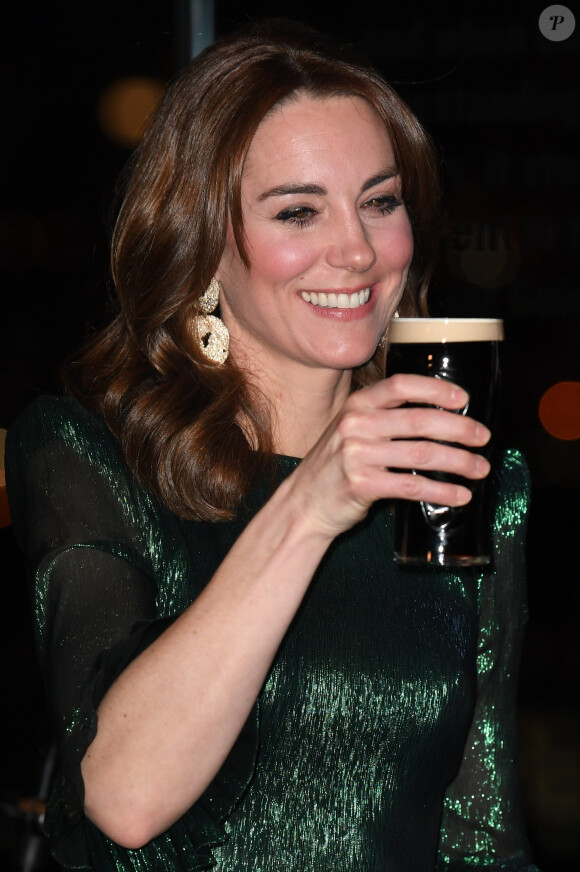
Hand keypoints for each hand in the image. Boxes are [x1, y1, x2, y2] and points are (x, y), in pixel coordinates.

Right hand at [285, 373, 490, 540]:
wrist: (304, 503)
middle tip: (483, 438)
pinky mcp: (361, 485)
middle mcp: (356, 424)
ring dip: (459, 462)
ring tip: (480, 469)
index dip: (436, 389)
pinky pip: (412, 486)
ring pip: (422, 453)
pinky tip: (459, 495)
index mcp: (357, 404)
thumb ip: (384, 418)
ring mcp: (356, 454)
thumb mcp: (352, 430)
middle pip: (420, 420)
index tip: (463, 398)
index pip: (401, 385)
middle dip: (460, 429)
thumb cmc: (336, 466)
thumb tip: (441, 416)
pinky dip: (442, 491)